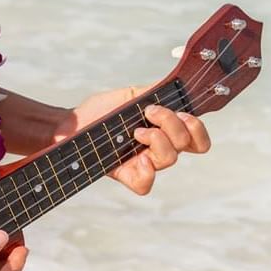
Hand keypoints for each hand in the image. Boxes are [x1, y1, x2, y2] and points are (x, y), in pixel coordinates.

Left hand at [52, 85, 211, 195]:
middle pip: (188, 145)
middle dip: (173, 124)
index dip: (197, 129)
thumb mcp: (132, 95)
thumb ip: (156, 93)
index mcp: (165, 131)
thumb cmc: (101, 110)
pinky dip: (146, 171)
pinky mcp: (126, 175)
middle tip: (150, 113)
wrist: (72, 123)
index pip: (197, 139)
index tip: (182, 113)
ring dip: (156, 139)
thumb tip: (177, 86)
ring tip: (135, 131)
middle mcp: (158, 149)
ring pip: (170, 159)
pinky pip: (145, 185)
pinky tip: (137, 158)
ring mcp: (144, 163)